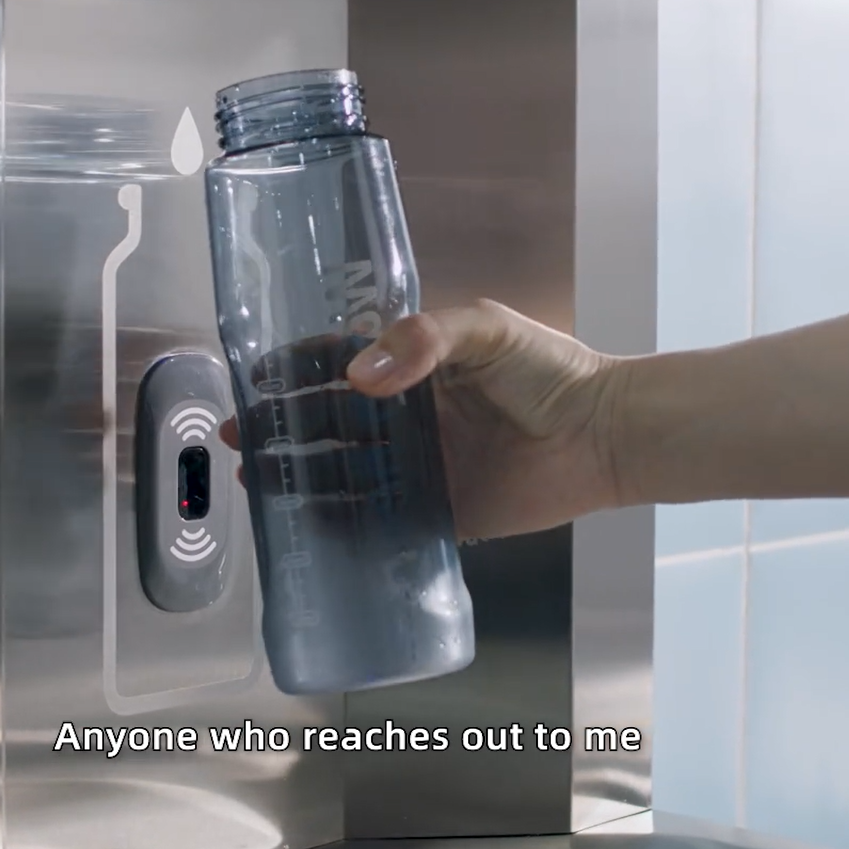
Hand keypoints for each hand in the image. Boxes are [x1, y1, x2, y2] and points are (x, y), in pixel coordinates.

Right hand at [220, 300, 627, 540]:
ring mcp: (421, 467)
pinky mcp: (439, 512)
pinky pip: (380, 519)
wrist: (605, 435)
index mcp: (415, 366)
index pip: (341, 363)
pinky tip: (305, 519)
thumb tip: (357, 378)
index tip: (257, 380)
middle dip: (283, 424)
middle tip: (243, 434)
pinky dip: (340, 521)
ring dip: (301, 471)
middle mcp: (409, 416)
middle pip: (331, 418)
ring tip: (259, 477)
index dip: (296, 370)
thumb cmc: (548, 370)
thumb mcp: (485, 328)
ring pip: (345, 469)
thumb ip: (423, 340)